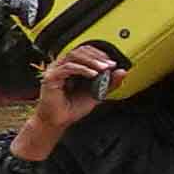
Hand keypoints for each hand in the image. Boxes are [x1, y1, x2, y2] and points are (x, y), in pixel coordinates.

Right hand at [11, 42, 122, 159]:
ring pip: (74, 56)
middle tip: (110, 65)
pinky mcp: (50, 77)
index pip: (85, 51)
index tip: (112, 63)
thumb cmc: (73, 107)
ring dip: (92, 61)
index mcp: (71, 66)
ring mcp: (55, 70)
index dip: (100, 54)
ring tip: (104, 68)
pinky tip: (93, 75)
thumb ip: (109, 82)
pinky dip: (82, 69)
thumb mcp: (97, 93)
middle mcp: (61, 65)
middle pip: (80, 51)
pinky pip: (68, 68)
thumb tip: (123, 71)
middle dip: (98, 57)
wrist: (59, 121)